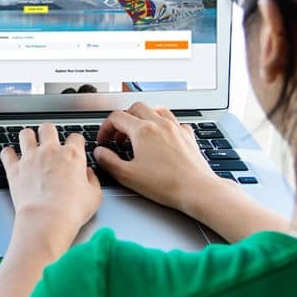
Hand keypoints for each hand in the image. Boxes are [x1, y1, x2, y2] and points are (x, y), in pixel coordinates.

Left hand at [0, 122, 101, 244]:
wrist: (47, 219)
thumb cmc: (72, 210)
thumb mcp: (94, 196)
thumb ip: (92, 180)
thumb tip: (88, 174)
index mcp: (72, 155)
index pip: (75, 137)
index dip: (75, 142)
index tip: (74, 149)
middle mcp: (50, 151)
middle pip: (48, 128)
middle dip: (49, 132)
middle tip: (49, 141)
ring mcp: (30, 158)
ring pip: (25, 134)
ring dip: (27, 138)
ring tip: (29, 144)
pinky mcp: (14, 168)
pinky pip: (7, 153)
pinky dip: (8, 154)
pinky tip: (11, 157)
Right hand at [92, 102, 214, 212]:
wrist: (197, 189)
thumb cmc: (165, 184)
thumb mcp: (127, 176)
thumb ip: (108, 161)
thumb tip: (99, 152)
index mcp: (142, 131)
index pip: (116, 117)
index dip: (105, 128)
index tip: (104, 141)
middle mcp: (160, 124)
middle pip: (136, 107)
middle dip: (123, 119)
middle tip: (119, 137)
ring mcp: (176, 128)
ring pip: (156, 109)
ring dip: (144, 117)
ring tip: (139, 133)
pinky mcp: (188, 136)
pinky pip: (174, 121)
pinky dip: (164, 125)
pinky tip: (162, 137)